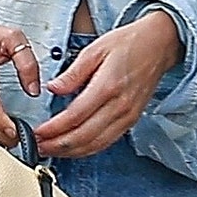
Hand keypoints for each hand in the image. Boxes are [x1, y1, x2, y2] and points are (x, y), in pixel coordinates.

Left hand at [34, 11, 181, 157]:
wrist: (159, 45)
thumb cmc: (129, 44)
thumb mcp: (95, 50)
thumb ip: (72, 73)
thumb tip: (52, 89)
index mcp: (108, 86)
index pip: (75, 116)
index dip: (53, 129)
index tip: (37, 132)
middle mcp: (120, 106)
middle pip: (83, 137)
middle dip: (57, 146)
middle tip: (38, 146)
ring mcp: (127, 116)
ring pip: (94, 145)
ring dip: (69, 152)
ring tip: (49, 150)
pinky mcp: (131, 121)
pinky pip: (106, 143)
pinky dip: (86, 150)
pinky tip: (71, 148)